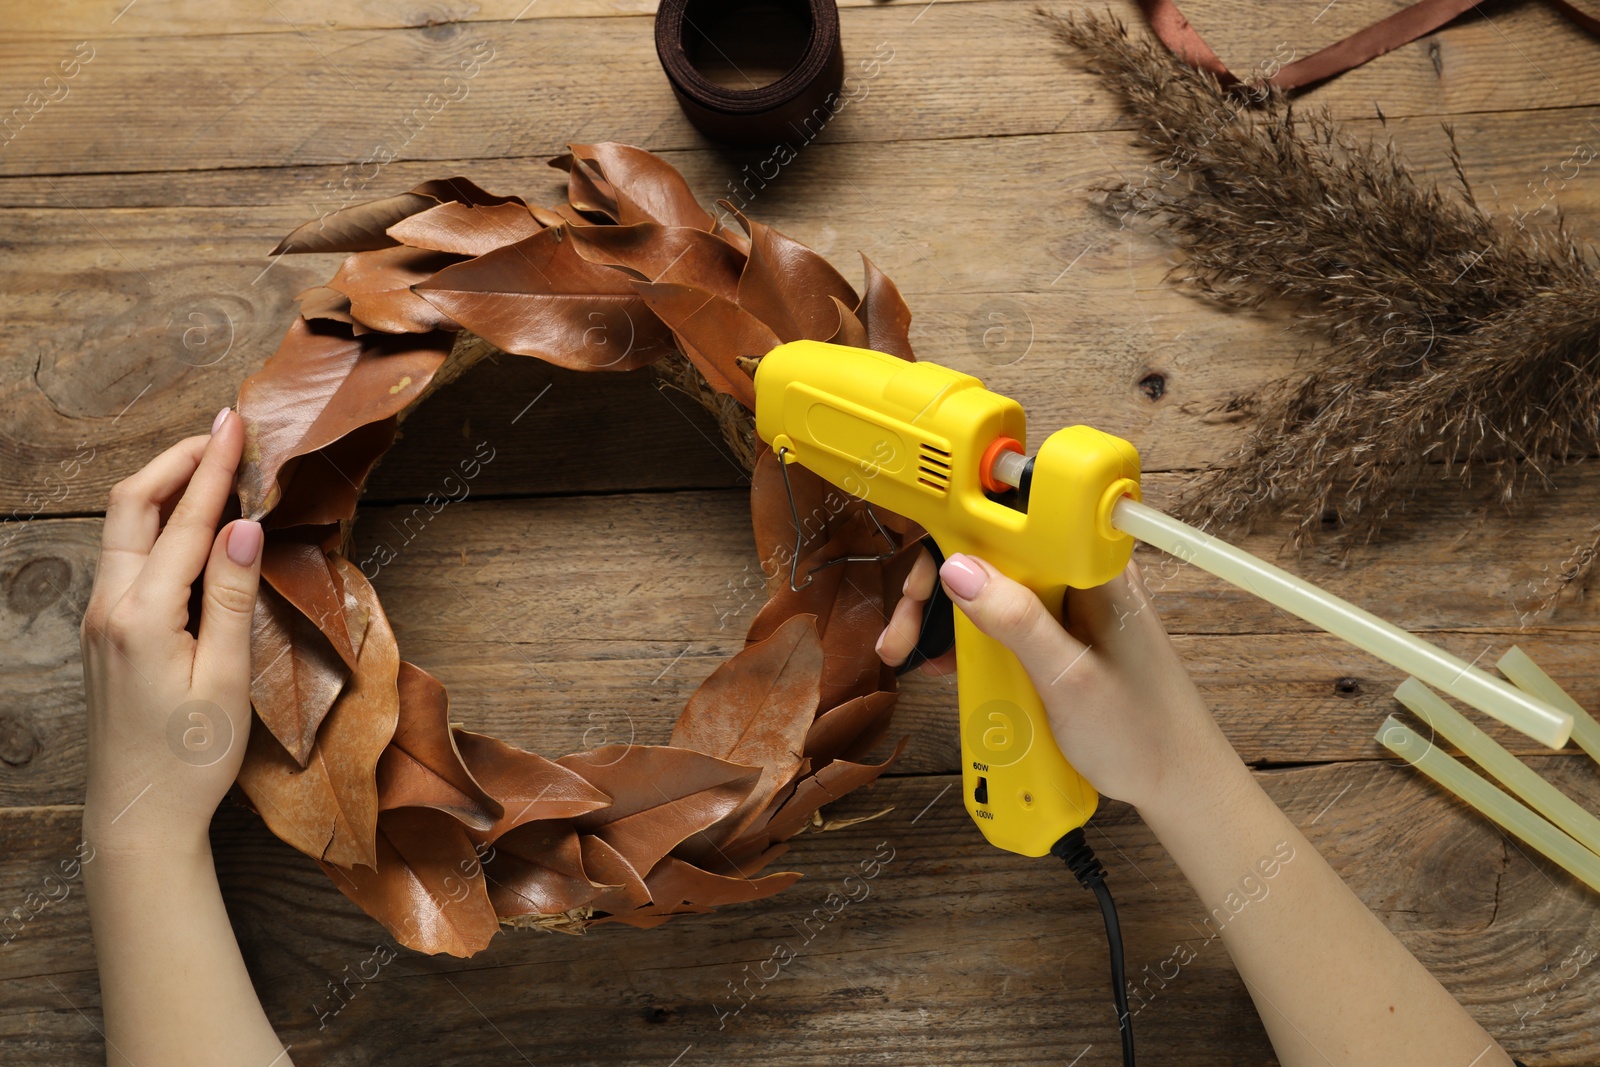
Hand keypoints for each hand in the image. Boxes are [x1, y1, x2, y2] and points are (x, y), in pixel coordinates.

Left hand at [80, 408, 261, 855]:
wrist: (138, 819)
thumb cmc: (191, 759)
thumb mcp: (227, 679)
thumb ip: (233, 598)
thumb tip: (243, 528)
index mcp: (142, 616)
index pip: (187, 521)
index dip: (214, 467)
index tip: (235, 424)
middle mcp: (109, 608)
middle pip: (133, 506)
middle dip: (177, 462)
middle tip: (220, 431)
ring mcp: (100, 621)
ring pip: (125, 530)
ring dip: (166, 490)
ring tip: (209, 466)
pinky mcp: (105, 636)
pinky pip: (127, 559)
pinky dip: (159, 526)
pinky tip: (190, 528)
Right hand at [876, 547, 1233, 811]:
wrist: (1179, 783)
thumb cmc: (1141, 734)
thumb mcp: (1069, 681)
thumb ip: (1017, 621)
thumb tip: (957, 569)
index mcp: (1093, 568)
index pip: (1012, 520)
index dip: (955, 536)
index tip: (919, 575)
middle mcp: (1081, 574)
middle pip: (991, 551)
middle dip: (936, 587)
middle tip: (901, 634)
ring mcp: (1072, 603)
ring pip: (993, 585)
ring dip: (946, 615)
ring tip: (915, 656)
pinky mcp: (1064, 631)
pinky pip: (1006, 616)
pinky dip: (972, 636)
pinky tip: (950, 664)